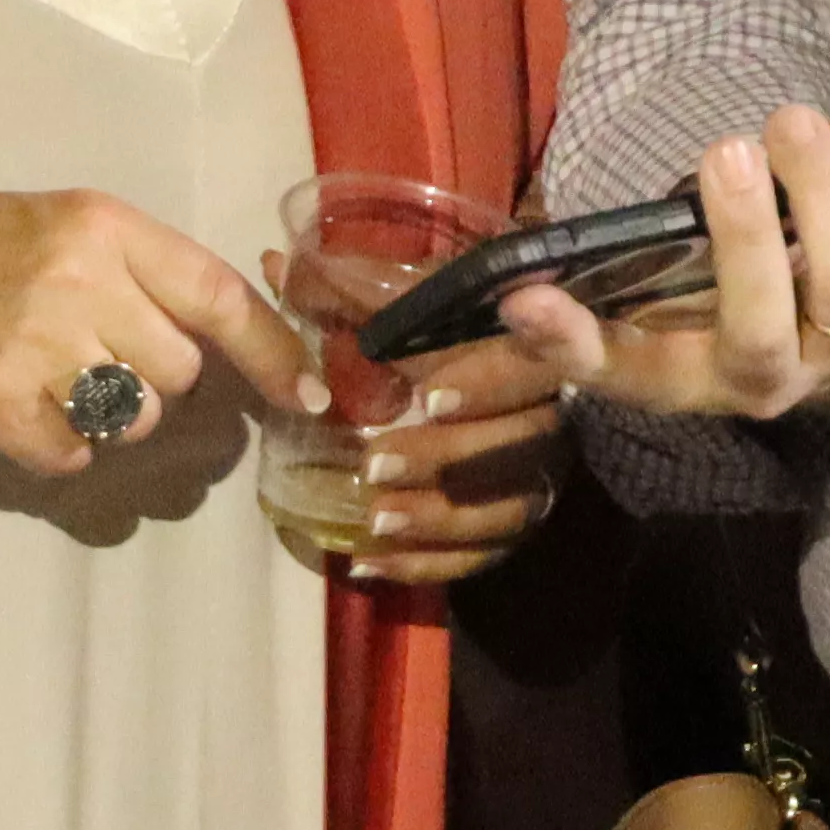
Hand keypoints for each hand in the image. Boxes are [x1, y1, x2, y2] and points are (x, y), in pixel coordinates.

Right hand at [0, 184, 322, 476]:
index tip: (310, 397)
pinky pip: (75, 455)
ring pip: (135, 422)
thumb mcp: (71, 226)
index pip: (219, 296)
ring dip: (109, 413)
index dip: (275, 353)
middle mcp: (79, 284)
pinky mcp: (1, 410)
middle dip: (155, 378)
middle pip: (180, 374)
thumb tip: (251, 339)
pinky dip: (57, 442)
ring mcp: (38, 350)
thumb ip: (150, 273)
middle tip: (98, 353)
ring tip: (53, 375)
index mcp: (106, 230)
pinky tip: (19, 401)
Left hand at [270, 312, 566, 586]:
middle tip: (377, 463)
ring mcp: (543, 475)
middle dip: (446, 459)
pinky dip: (427, 563)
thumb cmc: (460, 323)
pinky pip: (483, 555)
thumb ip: (357, 290)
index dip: (490, 381)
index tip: (431, 396)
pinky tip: (370, 562)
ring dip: (436, 517)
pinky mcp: (520, 521)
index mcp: (538, 345)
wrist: (519, 375)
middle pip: (517, 446)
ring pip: (504, 509)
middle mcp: (554, 413)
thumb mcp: (420, 298)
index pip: (536, 361)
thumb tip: (275, 266)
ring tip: (377, 518)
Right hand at [498, 111, 829, 427]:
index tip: (527, 297)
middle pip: (763, 328)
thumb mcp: (653, 318)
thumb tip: (515, 298)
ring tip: (797, 119)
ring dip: (829, 192)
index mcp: (693, 381)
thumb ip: (590, 311)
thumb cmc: (719, 313)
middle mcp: (776, 383)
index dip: (576, 345)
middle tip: (726, 147)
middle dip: (746, 238)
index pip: (627, 375)